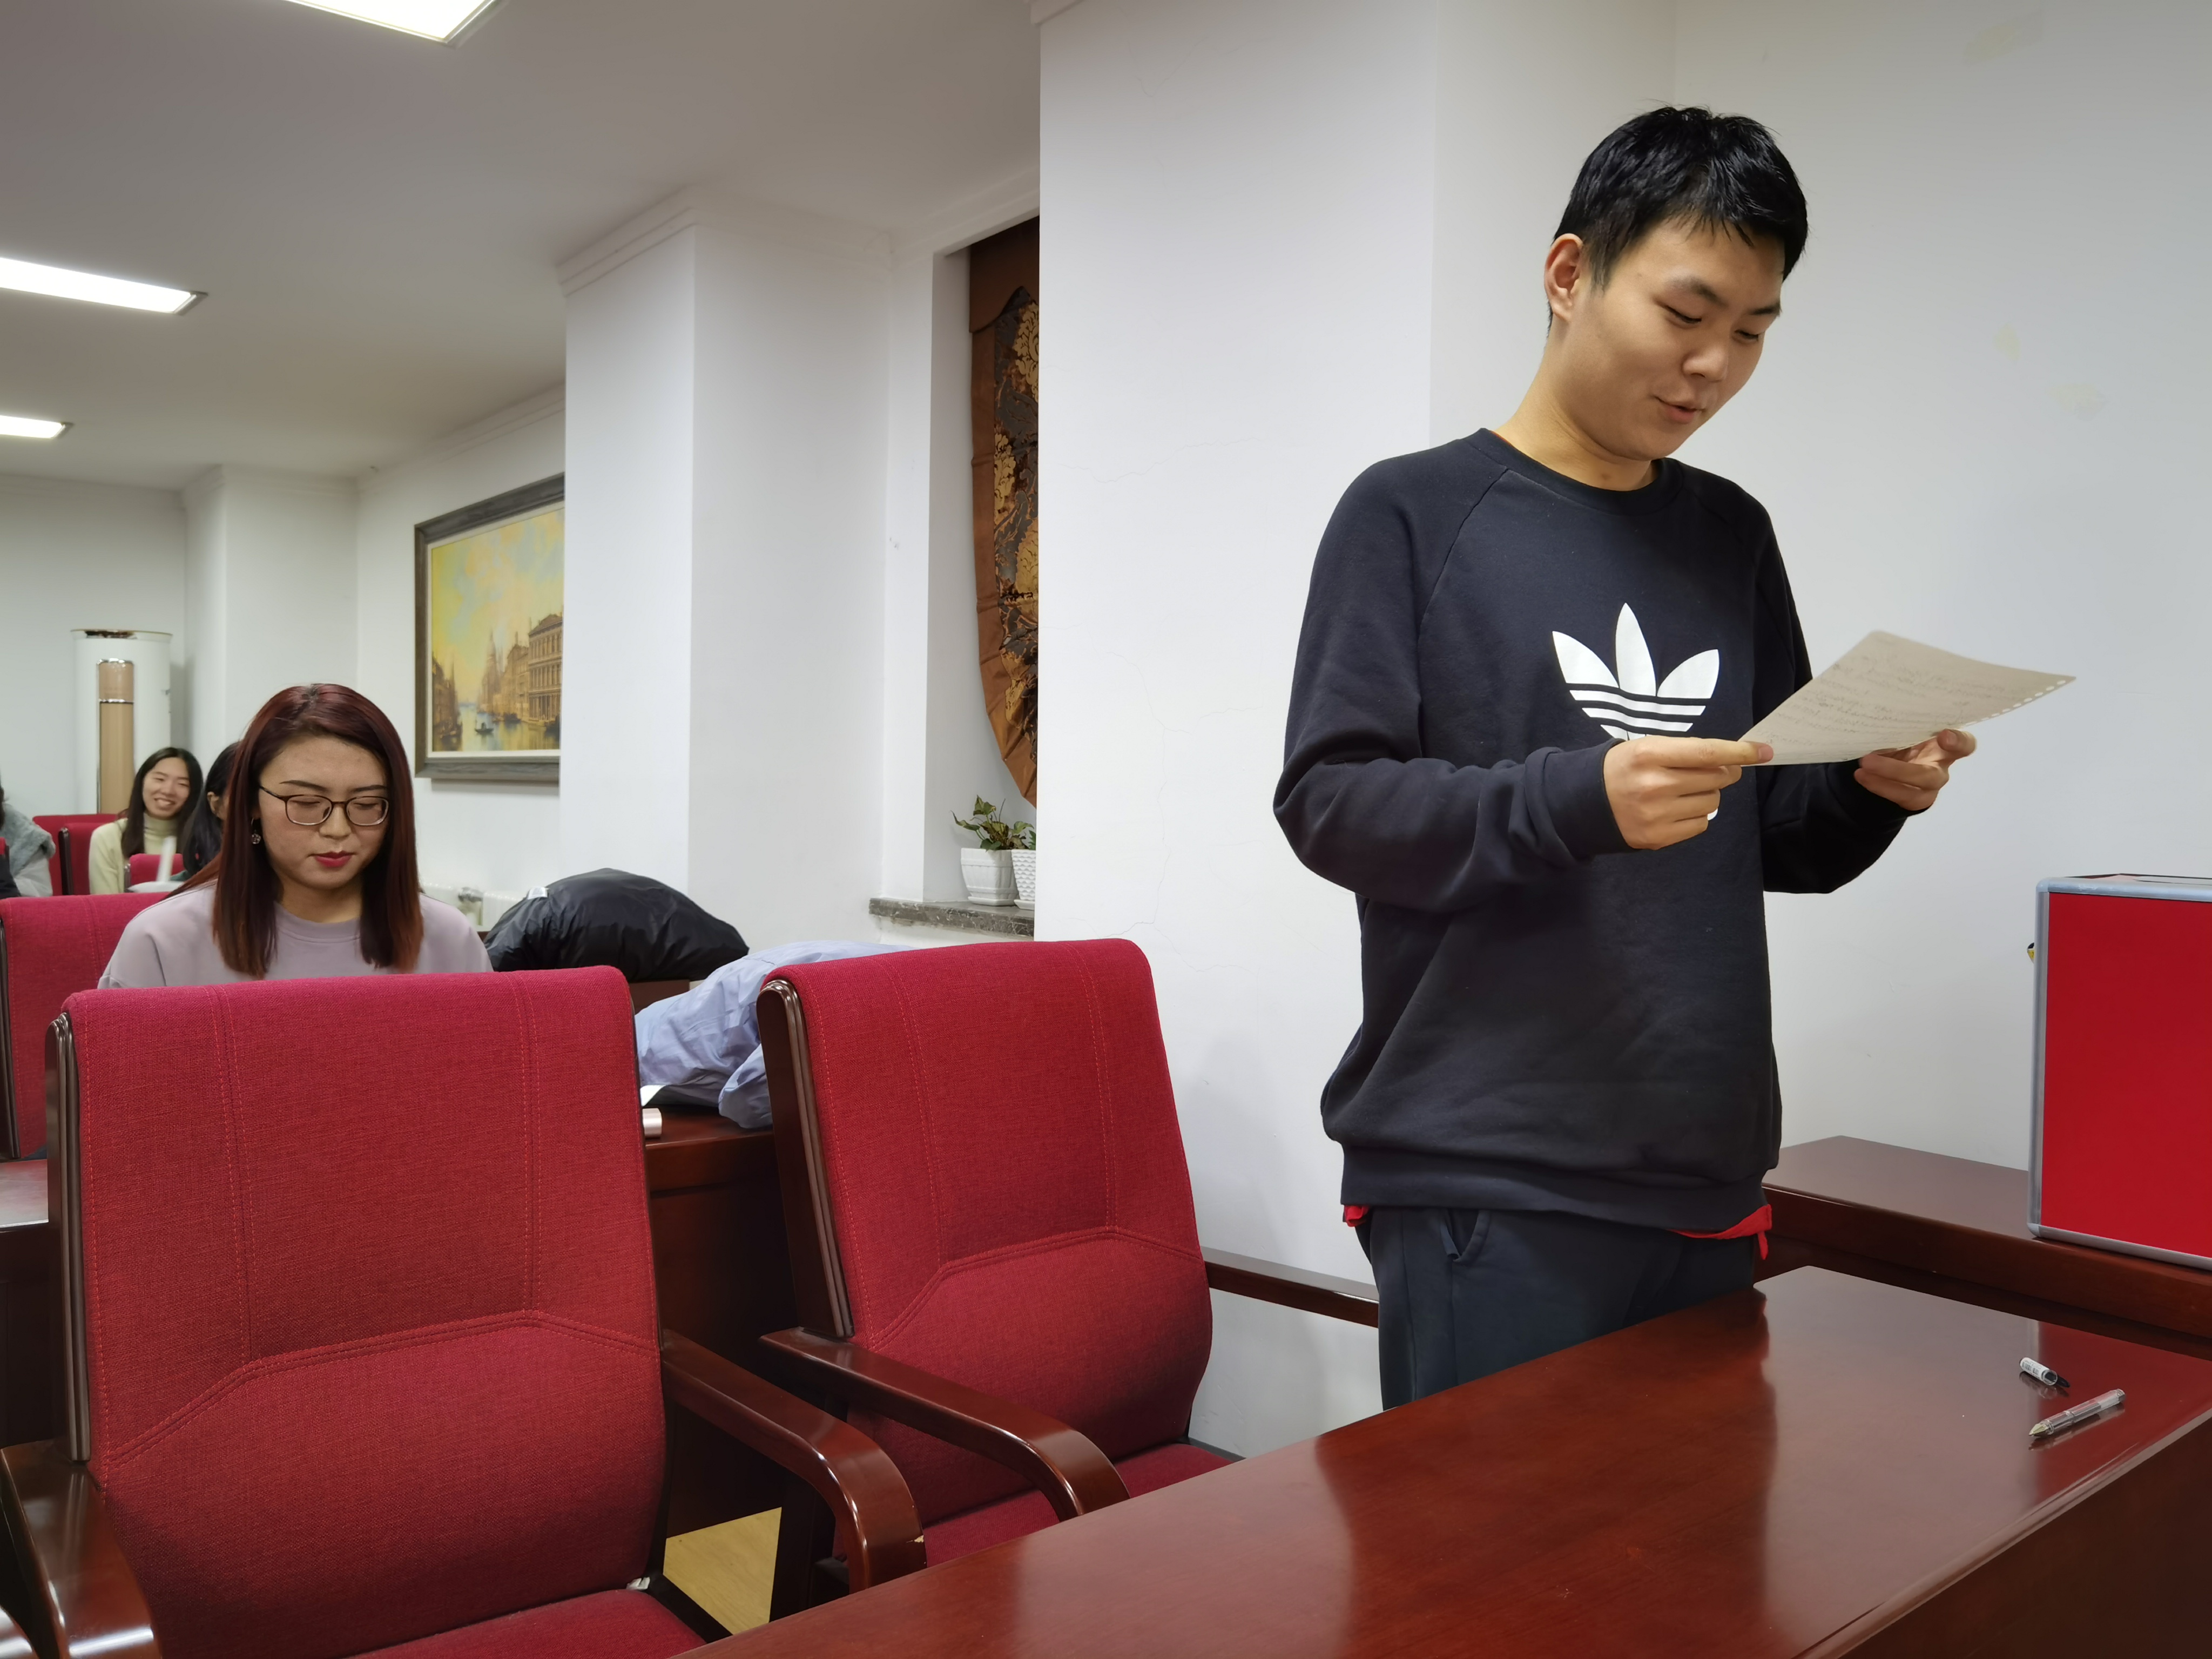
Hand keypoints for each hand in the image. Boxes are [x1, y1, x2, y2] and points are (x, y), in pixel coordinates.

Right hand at [1604, 737, 1768, 849]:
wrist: (1584, 804)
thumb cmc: (1622, 769)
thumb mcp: (1647, 748)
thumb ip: (1687, 752)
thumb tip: (1733, 761)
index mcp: (1650, 755)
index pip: (1707, 752)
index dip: (1739, 752)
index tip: (1763, 751)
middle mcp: (1654, 785)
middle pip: (1715, 778)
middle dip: (1721, 772)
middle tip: (1708, 770)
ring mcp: (1656, 815)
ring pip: (1712, 802)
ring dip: (1707, 794)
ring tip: (1683, 791)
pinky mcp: (1658, 837)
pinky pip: (1700, 825)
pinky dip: (1696, 815)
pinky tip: (1675, 809)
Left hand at [1855, 728, 1974, 810]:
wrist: (1898, 759)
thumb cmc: (1907, 735)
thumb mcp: (1907, 728)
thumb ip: (1904, 726)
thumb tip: (1878, 720)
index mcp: (1946, 744)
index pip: (1965, 744)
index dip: (1958, 742)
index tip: (1943, 736)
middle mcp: (1942, 765)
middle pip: (1930, 775)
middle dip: (1898, 771)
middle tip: (1868, 760)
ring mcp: (1931, 785)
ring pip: (1913, 790)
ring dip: (1884, 779)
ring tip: (1862, 768)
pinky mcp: (1918, 798)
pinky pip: (1901, 796)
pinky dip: (1879, 786)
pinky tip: (1862, 776)